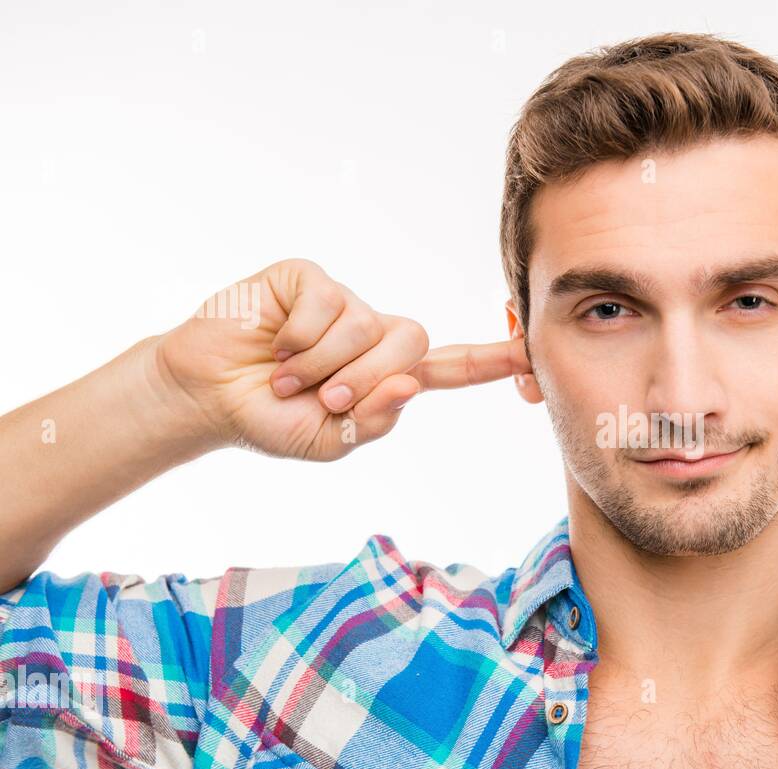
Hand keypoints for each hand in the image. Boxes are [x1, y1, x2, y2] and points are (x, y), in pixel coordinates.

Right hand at [153, 259, 529, 460]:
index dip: (489, 361)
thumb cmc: (270, 418)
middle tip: (322, 398)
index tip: (531, 353)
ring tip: (287, 375)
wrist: (206, 395)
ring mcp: (342, 304)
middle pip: (410, 345)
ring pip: (366, 326)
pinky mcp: (309, 279)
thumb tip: (410, 385)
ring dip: (323, 364)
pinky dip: (299, 336)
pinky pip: (326, 304)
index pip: (449, 367)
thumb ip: (372, 421)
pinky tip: (274, 343)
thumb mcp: (327, 439)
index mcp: (387, 375)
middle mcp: (372, 334)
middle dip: (367, 379)